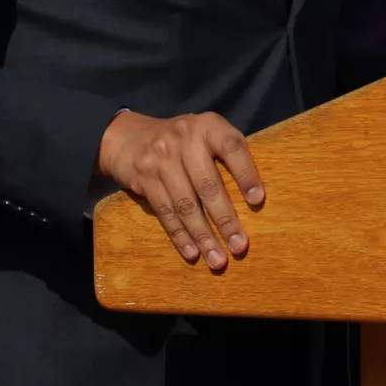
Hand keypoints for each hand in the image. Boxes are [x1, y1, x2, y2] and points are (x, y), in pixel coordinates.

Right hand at [96, 110, 261, 269]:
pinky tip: (193, 253)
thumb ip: (225, 156)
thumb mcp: (204, 134)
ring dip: (204, 236)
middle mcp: (184, 137)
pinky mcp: (144, 177)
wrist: (128, 137)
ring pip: (186, 204)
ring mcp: (161, 158)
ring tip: (218, 260)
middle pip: (208, 185)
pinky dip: (180, 236)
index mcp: (207, 125)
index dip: (246, 173)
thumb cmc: (181, 141)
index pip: (231, 146)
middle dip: (226, 220)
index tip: (257, 201)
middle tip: (239, 246)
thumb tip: (254, 200)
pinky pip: (166, 212)